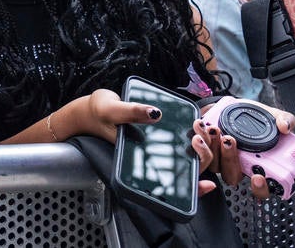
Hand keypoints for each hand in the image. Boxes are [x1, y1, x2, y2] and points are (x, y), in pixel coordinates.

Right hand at [85, 90, 220, 196]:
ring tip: (199, 126)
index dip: (193, 183)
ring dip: (200, 144)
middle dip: (202, 154)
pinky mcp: (158, 136)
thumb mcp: (112, 110)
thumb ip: (132, 112)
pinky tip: (196, 125)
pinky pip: (179, 142)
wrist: (89, 111)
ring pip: (187, 156)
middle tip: (199, 133)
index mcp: (140, 160)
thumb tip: (155, 113)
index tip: (206, 177)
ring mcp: (156, 147)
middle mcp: (151, 157)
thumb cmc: (97, 114)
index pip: (171, 180)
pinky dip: (191, 136)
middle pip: (185, 167)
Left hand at [195, 100, 294, 199]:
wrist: (234, 104)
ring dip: (211, 149)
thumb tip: (285, 127)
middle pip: (232, 176)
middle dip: (230, 159)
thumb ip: (285, 120)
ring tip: (213, 130)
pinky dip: (200, 139)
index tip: (258, 176)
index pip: (261, 189)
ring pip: (213, 165)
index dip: (260, 188)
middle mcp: (238, 166)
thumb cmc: (255, 116)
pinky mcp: (205, 150)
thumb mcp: (274, 116)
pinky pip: (199, 152)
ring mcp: (220, 159)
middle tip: (229, 140)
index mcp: (257, 165)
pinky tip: (201, 126)